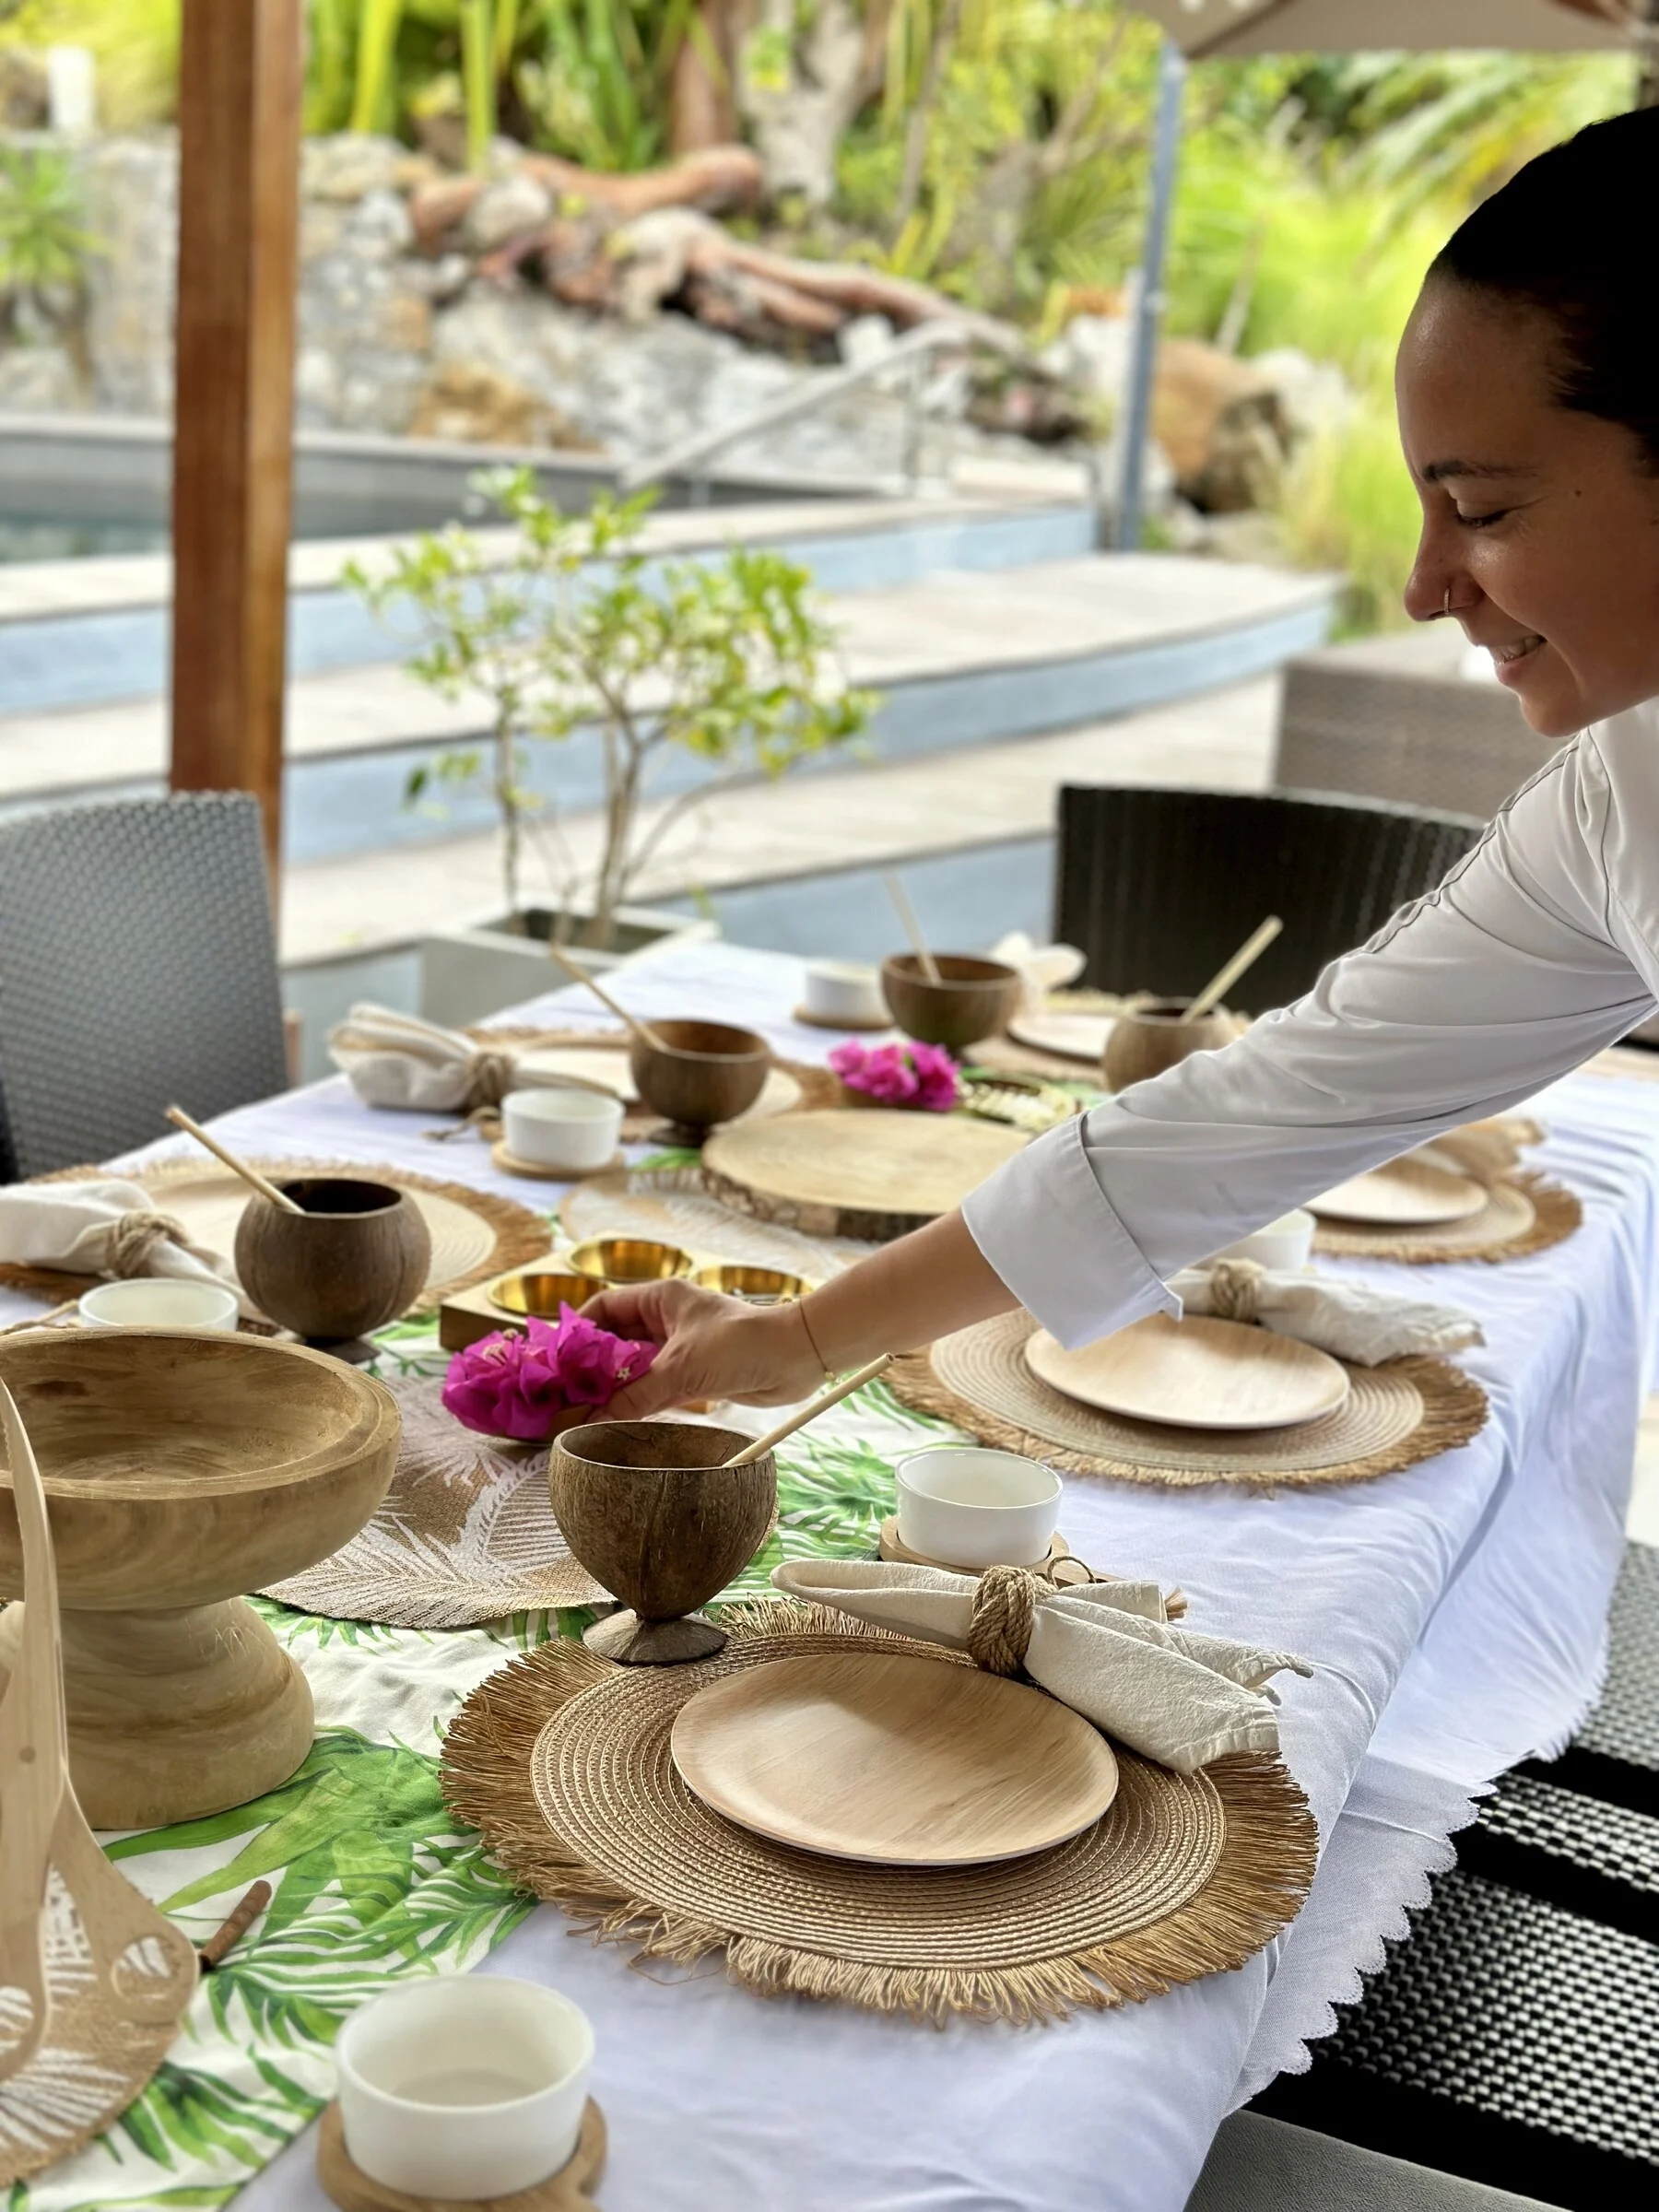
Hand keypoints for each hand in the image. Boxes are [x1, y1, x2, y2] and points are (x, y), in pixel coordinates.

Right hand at [583, 1280, 823, 1419]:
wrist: (797, 1360)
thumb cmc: (742, 1345)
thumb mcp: (681, 1369)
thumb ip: (634, 1397)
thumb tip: (591, 1421)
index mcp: (661, 1298)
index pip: (604, 1308)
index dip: (578, 1332)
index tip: (555, 1361)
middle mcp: (667, 1320)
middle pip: (615, 1341)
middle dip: (590, 1367)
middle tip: (562, 1394)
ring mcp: (680, 1348)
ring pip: (633, 1368)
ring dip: (611, 1388)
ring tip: (580, 1412)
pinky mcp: (694, 1375)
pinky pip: (653, 1388)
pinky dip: (634, 1403)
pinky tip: (613, 1421)